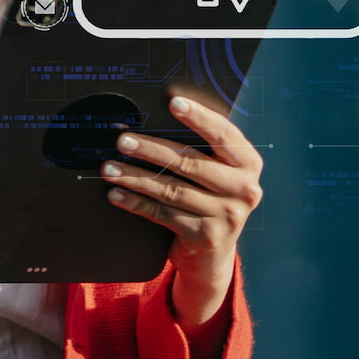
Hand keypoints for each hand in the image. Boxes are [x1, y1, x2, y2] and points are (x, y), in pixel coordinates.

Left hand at [101, 95, 262, 329]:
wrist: (213, 257)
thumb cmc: (210, 200)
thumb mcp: (219, 175)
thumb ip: (203, 151)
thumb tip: (158, 119)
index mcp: (249, 164)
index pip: (224, 134)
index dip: (199, 116)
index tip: (173, 101)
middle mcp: (245, 189)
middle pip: (191, 162)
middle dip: (152, 149)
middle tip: (123, 140)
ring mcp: (227, 215)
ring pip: (172, 189)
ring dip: (135, 177)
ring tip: (109, 167)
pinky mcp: (205, 237)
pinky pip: (162, 214)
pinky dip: (135, 203)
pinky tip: (116, 194)